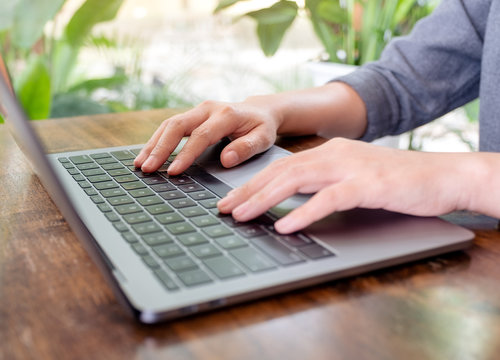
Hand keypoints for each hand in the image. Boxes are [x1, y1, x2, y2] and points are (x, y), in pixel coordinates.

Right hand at [134, 97, 283, 174]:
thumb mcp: (263, 138)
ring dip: (153, 144)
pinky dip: (156, 141)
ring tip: (140, 164)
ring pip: (169, 124)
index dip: (186, 154)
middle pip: (177, 126)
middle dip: (160, 148)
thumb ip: (246, 148)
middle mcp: (208, 108)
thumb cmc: (261, 127)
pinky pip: (170, 126)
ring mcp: (197, 110)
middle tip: (147, 168)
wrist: (260, 110)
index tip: (174, 172)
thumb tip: (226, 160)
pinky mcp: (191, 115)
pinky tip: (146, 155)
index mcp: (226, 114)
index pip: (202, 135)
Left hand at [217, 138, 477, 233]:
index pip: (281, 167)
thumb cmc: (397, 182)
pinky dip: (304, 211)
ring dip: (265, 199)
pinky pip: (329, 198)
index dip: (252, 183)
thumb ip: (323, 185)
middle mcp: (334, 155)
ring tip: (241, 216)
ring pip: (296, 180)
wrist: (443, 175)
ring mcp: (351, 167)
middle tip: (223, 209)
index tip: (230, 200)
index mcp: (328, 152)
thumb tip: (291, 204)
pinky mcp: (368, 184)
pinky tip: (285, 225)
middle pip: (280, 171)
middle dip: (248, 191)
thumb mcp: (353, 178)